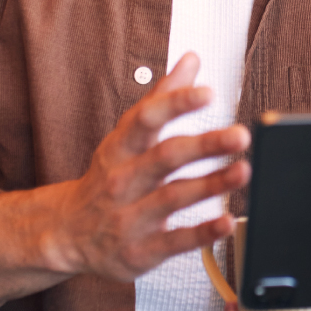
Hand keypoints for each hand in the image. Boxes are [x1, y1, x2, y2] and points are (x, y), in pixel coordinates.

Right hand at [45, 52, 251, 281]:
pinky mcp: (140, 250)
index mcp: (120, 147)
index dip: (177, 103)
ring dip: (211, 184)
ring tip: (243, 170)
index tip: (208, 92)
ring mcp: (130, 216)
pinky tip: (227, 221)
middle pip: (165, 157)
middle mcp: (123, 179)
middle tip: (240, 134)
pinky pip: (174, 241)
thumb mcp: (126, 136)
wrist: (67, 233)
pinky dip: (202, 233)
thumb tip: (191, 60)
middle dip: (205, 145)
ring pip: (173, 197)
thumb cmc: (106, 178)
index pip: (146, 119)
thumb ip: (162, 97)